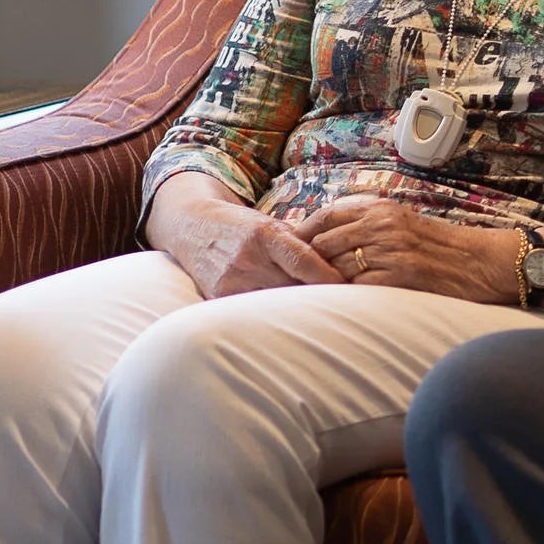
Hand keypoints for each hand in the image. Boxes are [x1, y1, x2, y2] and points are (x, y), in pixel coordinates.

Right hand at [147, 177, 342, 297]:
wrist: (194, 227)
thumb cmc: (243, 226)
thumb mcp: (272, 224)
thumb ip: (302, 242)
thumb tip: (340, 259)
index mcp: (264, 235)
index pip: (303, 260)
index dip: (328, 276)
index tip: (349, 287)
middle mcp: (247, 258)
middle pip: (293, 287)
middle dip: (316, 295)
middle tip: (342, 304)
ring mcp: (231, 281)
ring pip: (275, 304)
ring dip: (295, 309)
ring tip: (317, 313)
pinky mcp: (218, 298)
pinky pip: (253, 312)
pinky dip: (271, 315)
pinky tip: (284, 318)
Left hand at [299, 194, 525, 303]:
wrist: (482, 262)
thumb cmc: (442, 246)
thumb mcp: (403, 222)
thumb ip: (369, 224)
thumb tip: (328, 236)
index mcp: (382, 209)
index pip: (326, 215)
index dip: (304, 233)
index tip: (293, 247)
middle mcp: (382, 226)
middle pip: (324, 243)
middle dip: (309, 262)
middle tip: (298, 277)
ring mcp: (390, 251)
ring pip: (337, 267)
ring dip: (326, 282)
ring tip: (317, 293)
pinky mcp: (399, 277)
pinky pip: (357, 288)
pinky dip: (347, 296)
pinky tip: (345, 302)